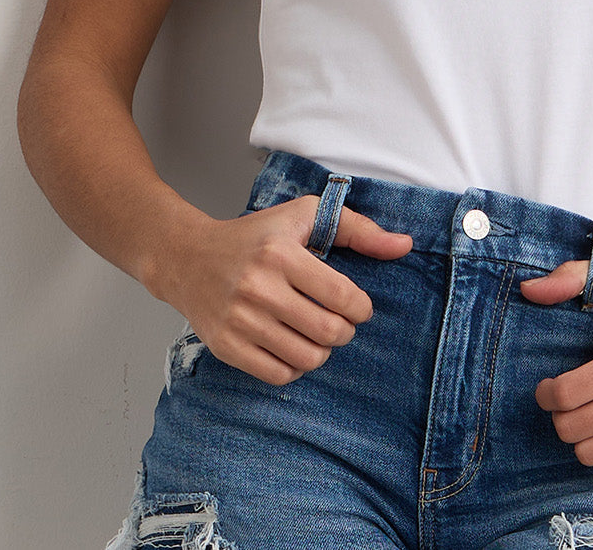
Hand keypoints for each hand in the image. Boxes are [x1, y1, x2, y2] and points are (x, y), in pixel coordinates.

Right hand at [159, 195, 412, 385]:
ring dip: (322, 351)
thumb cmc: (255, 236)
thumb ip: (359, 229)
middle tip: (339, 323)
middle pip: (328, 332)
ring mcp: (240, 320)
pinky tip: (292, 346)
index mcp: (281, 253)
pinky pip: (278, 374)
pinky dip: (295, 366)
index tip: (358, 306)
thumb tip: (404, 246)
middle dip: (345, 332)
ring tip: (317, 333)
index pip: (342, 296)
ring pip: (307, 358)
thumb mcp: (305, 216)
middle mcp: (259, 287)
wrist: (188, 257)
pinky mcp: (226, 346)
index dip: (360, 308)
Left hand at [520, 260, 592, 477]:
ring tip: (588, 416)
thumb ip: (573, 277)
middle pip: (572, 429)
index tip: (547, 387)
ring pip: (590, 454)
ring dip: (580, 437)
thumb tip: (529, 289)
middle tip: (567, 402)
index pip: (565, 395)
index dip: (546, 393)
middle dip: (559, 416)